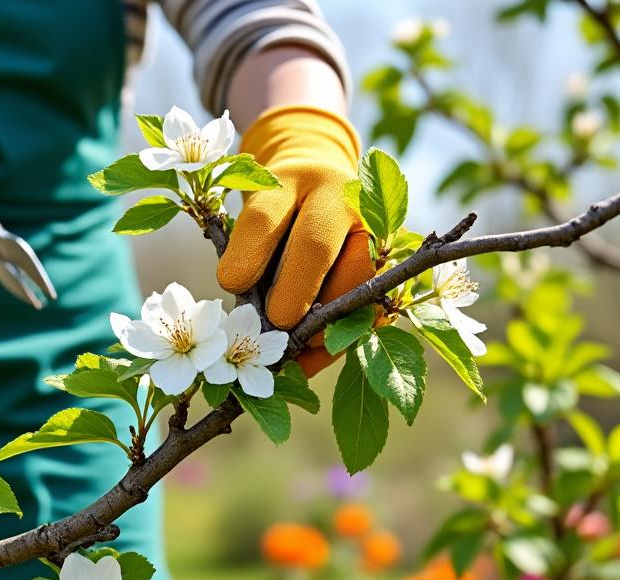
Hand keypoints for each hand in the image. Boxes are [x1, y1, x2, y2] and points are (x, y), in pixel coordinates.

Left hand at [216, 105, 372, 374]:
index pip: (264, 215)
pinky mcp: (388, 261)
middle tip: (274, 324)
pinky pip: (371, 303)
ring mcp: (370, 225)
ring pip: (354, 274)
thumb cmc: (276, 209)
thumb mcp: (253, 216)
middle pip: (314, 244)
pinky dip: (341, 338)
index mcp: (290, 181)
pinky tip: (312, 359)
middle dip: (293, 292)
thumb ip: (247, 250)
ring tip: (296, 350)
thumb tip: (246, 312)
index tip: (232, 285)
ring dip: (324, 320)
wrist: (320, 180)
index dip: (247, 253)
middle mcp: (337, 196)